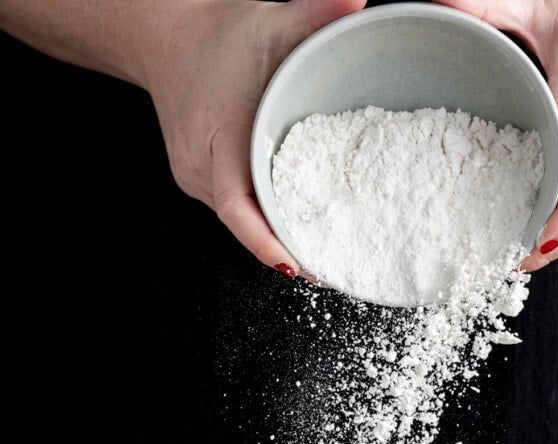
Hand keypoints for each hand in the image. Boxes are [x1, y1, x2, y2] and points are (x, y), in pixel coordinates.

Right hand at [143, 0, 365, 276]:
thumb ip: (313, 13)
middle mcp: (200, 169)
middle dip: (285, 251)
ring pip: (241, 221)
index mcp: (215, 137)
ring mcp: (197, 179)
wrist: (168, 37)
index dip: (266, 241)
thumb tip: (357, 1)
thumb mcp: (269, 21)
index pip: (238, 206)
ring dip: (276, 240)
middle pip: (245, 224)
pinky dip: (265, 223)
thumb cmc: (218, 32)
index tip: (296, 266)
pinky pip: (237, 210)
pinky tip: (296, 232)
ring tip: (323, 259)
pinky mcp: (201, 181)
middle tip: (332, 271)